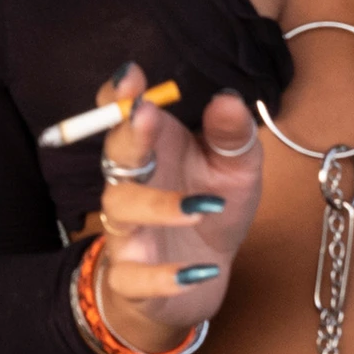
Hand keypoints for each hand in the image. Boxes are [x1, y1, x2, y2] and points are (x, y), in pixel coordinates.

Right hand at [89, 63, 264, 353]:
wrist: (205, 275)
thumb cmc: (213, 207)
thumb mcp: (237, 168)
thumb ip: (232, 136)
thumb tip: (228, 99)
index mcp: (154, 147)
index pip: (122, 114)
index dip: (119, 95)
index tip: (131, 76)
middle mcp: (133, 182)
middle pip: (116, 154)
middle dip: (128, 134)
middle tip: (146, 116)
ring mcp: (129, 229)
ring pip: (122, 210)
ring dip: (157, 206)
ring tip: (201, 209)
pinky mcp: (132, 277)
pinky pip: (134, 277)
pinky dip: (163, 276)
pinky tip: (200, 271)